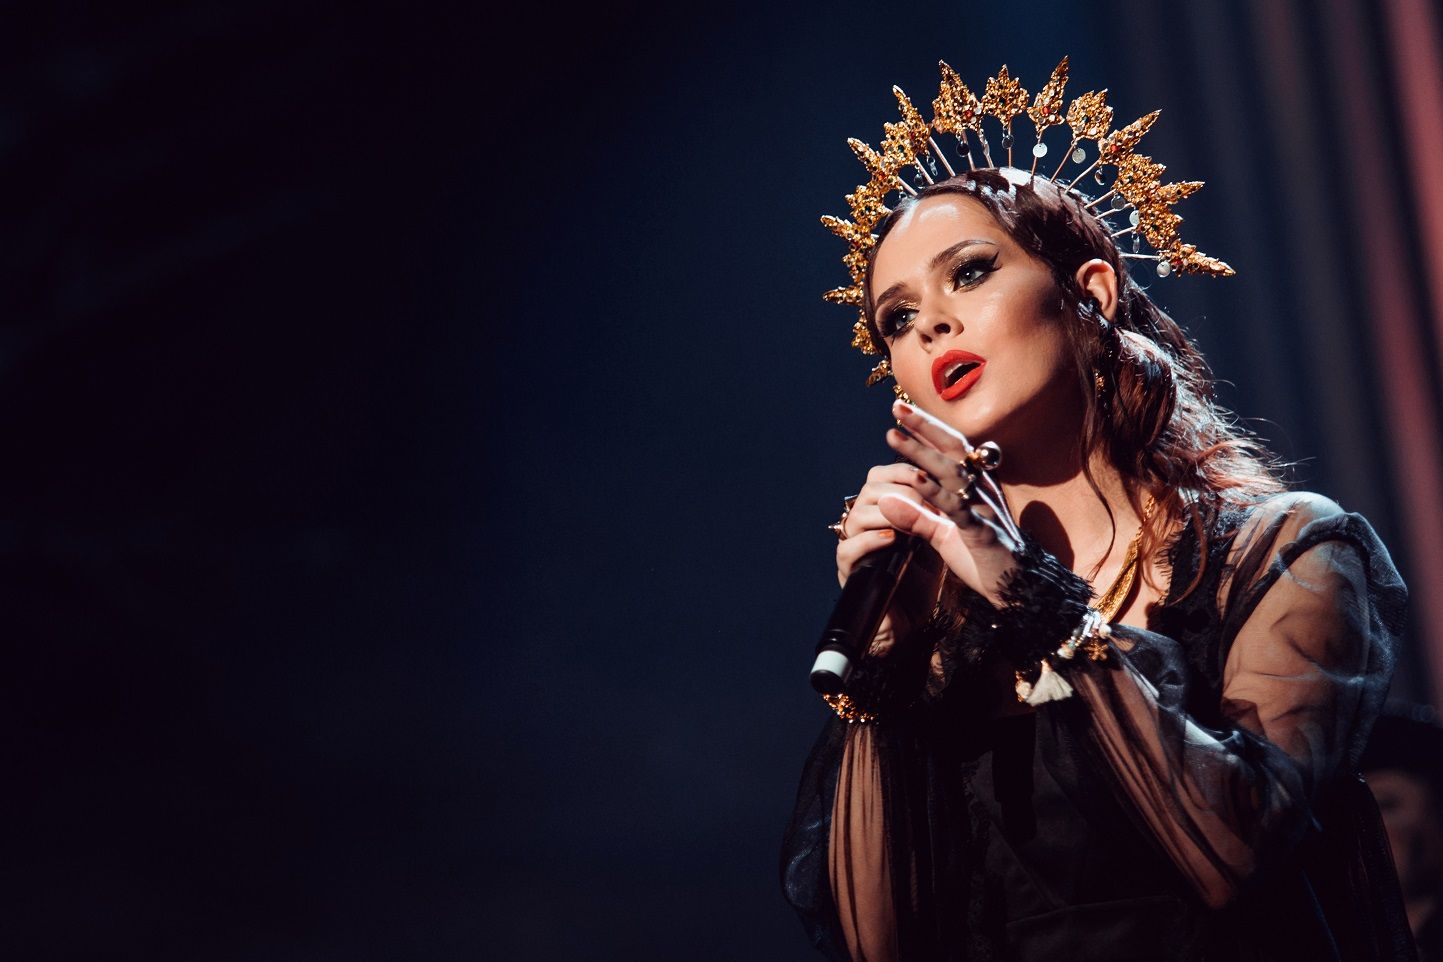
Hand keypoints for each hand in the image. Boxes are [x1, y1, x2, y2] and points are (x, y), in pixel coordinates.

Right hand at [835, 469, 945, 652]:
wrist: (915, 620)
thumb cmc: (926, 576)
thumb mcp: (934, 536)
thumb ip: (933, 508)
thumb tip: (947, 474)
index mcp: (880, 511)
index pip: (879, 477)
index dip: (900, 471)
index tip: (926, 475)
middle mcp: (863, 526)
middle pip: (867, 492)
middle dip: (898, 492)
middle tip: (924, 501)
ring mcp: (854, 548)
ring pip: (855, 517)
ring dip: (885, 514)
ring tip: (912, 521)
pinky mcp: (849, 573)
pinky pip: (847, 549)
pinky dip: (869, 541)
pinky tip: (893, 539)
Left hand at [878, 399, 1022, 605]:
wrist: (1017, 589)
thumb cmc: (982, 556)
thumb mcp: (943, 534)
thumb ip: (917, 516)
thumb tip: (886, 500)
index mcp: (976, 485)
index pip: (951, 448)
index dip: (927, 427)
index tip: (900, 409)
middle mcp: (983, 489)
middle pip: (952, 449)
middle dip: (923, 426)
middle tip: (896, 407)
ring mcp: (984, 508)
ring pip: (951, 472)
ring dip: (920, 452)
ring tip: (894, 436)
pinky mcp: (983, 532)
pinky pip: (957, 507)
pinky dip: (934, 492)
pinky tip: (914, 480)